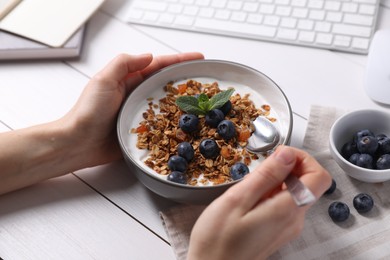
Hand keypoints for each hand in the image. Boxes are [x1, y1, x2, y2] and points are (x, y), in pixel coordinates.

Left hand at [61, 52, 203, 166]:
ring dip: (183, 102)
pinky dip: (175, 124)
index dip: (178, 61)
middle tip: (205, 80)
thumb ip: (125, 64)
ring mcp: (140, 114)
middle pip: (166, 84)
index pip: (158, 66)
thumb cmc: (88, 112)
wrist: (80, 143)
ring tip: (202, 101)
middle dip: (185, 80)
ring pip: (167, 105)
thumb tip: (150, 56)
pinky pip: (162, 126)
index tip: (197, 58)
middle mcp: (137, 95)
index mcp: (129, 80)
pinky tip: (187, 125)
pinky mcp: (142, 132)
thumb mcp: (103, 80)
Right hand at [187, 146, 330, 259]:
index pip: (319, 177)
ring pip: (295, 192)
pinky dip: (271, 193)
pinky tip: (250, 198)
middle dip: (287, 167)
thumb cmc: (217, 239)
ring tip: (250, 185)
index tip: (280, 154)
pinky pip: (284, 204)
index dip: (303, 158)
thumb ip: (266, 175)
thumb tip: (288, 155)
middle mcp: (293, 220)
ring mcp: (287, 227)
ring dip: (277, 180)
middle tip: (261, 168)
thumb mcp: (237, 199)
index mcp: (286, 211)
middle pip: (308, 183)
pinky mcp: (278, 230)